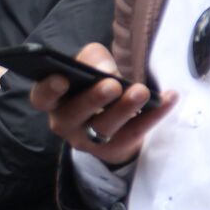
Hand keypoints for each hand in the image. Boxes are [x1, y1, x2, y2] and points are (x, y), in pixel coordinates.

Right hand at [30, 42, 177, 166]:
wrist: (110, 122)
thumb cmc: (92, 87)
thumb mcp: (86, 67)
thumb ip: (92, 59)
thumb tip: (106, 69)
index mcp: (52, 101)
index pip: (41, 98)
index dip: (49, 90)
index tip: (62, 78)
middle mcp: (64, 123)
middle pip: (74, 114)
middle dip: (93, 98)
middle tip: (112, 85)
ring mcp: (87, 140)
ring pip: (104, 128)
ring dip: (124, 109)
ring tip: (142, 92)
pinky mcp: (113, 149)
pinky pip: (134, 133)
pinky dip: (153, 115)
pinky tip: (168, 98)